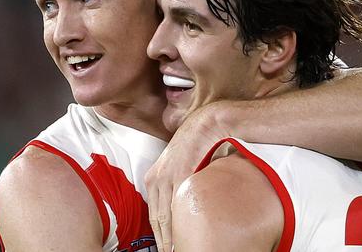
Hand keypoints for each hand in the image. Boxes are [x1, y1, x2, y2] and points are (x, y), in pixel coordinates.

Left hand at [145, 104, 229, 251]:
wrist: (208, 123)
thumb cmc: (197, 143)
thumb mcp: (181, 166)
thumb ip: (178, 185)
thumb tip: (185, 205)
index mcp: (154, 178)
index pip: (154, 215)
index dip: (159, 235)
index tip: (165, 249)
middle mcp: (156, 178)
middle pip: (158, 220)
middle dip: (164, 241)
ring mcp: (168, 177)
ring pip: (167, 216)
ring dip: (172, 237)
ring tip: (179, 251)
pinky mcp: (182, 174)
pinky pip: (181, 205)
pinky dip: (183, 223)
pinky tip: (189, 235)